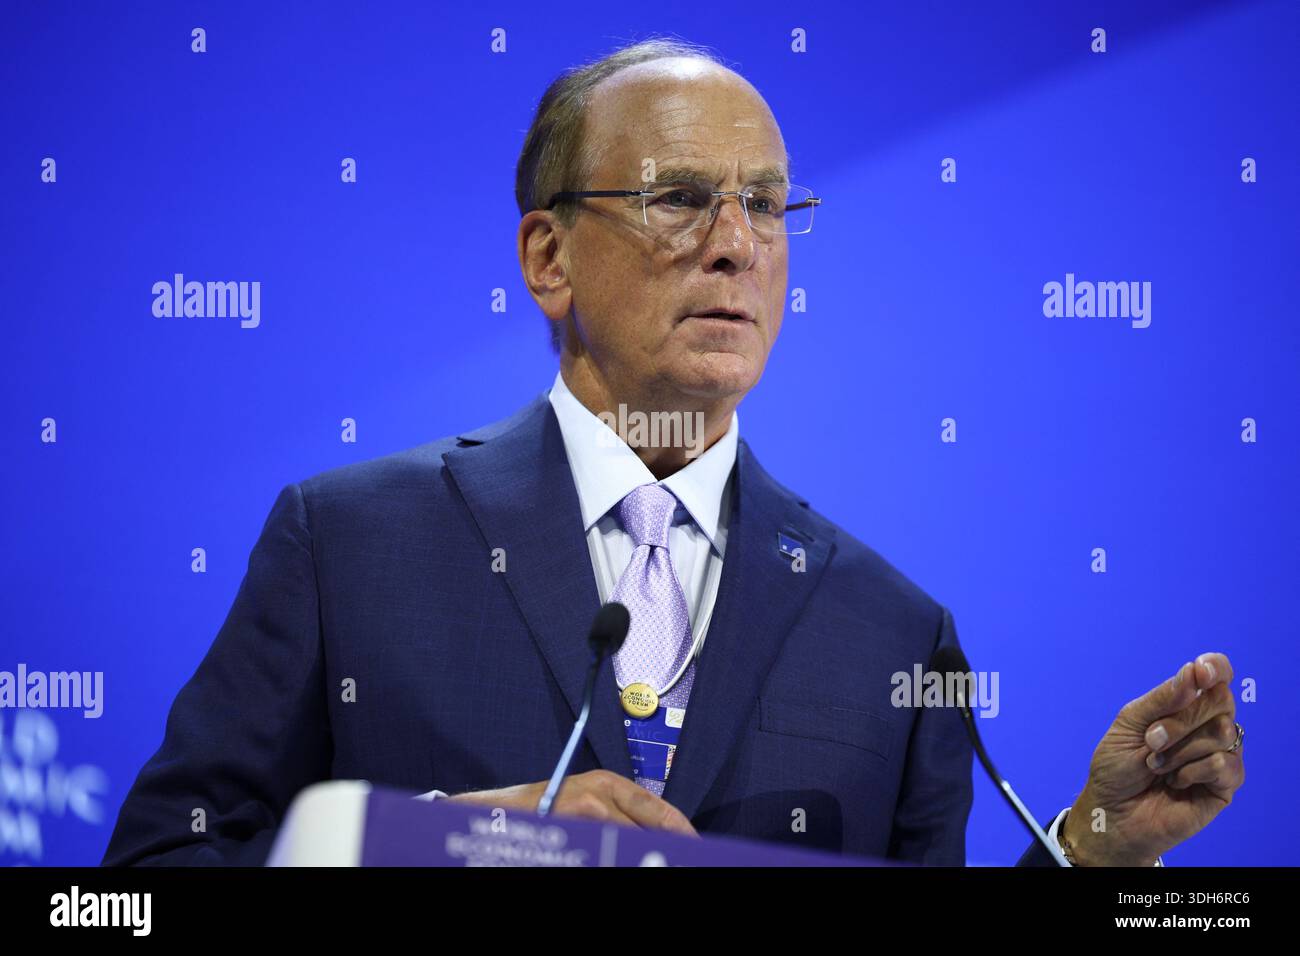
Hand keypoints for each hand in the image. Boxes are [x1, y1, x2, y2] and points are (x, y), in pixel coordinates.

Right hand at [447, 769, 699, 836]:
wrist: (498, 814)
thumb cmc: (541, 808)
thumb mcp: (585, 800)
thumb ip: (618, 813)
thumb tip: (656, 836)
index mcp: (609, 782)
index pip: (660, 808)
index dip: (682, 830)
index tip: (696, 846)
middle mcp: (601, 793)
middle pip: (652, 827)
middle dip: (667, 846)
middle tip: (680, 859)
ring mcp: (588, 813)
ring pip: (632, 843)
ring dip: (643, 854)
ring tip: (651, 862)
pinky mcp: (575, 829)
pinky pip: (608, 851)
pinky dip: (615, 857)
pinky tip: (615, 859)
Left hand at [1062, 652, 1244, 865]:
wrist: (1111, 813)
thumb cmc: (1116, 767)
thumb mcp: (1130, 724)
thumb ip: (1162, 700)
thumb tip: (1194, 673)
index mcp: (1183, 704)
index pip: (1215, 675)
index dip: (1215, 668)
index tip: (1202, 671)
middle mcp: (1206, 725)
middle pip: (1220, 700)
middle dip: (1179, 720)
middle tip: (1151, 740)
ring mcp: (1219, 754)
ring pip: (1223, 731)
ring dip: (1180, 749)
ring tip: (1156, 766)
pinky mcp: (1225, 785)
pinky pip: (1225, 764)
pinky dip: (1193, 770)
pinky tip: (1176, 782)